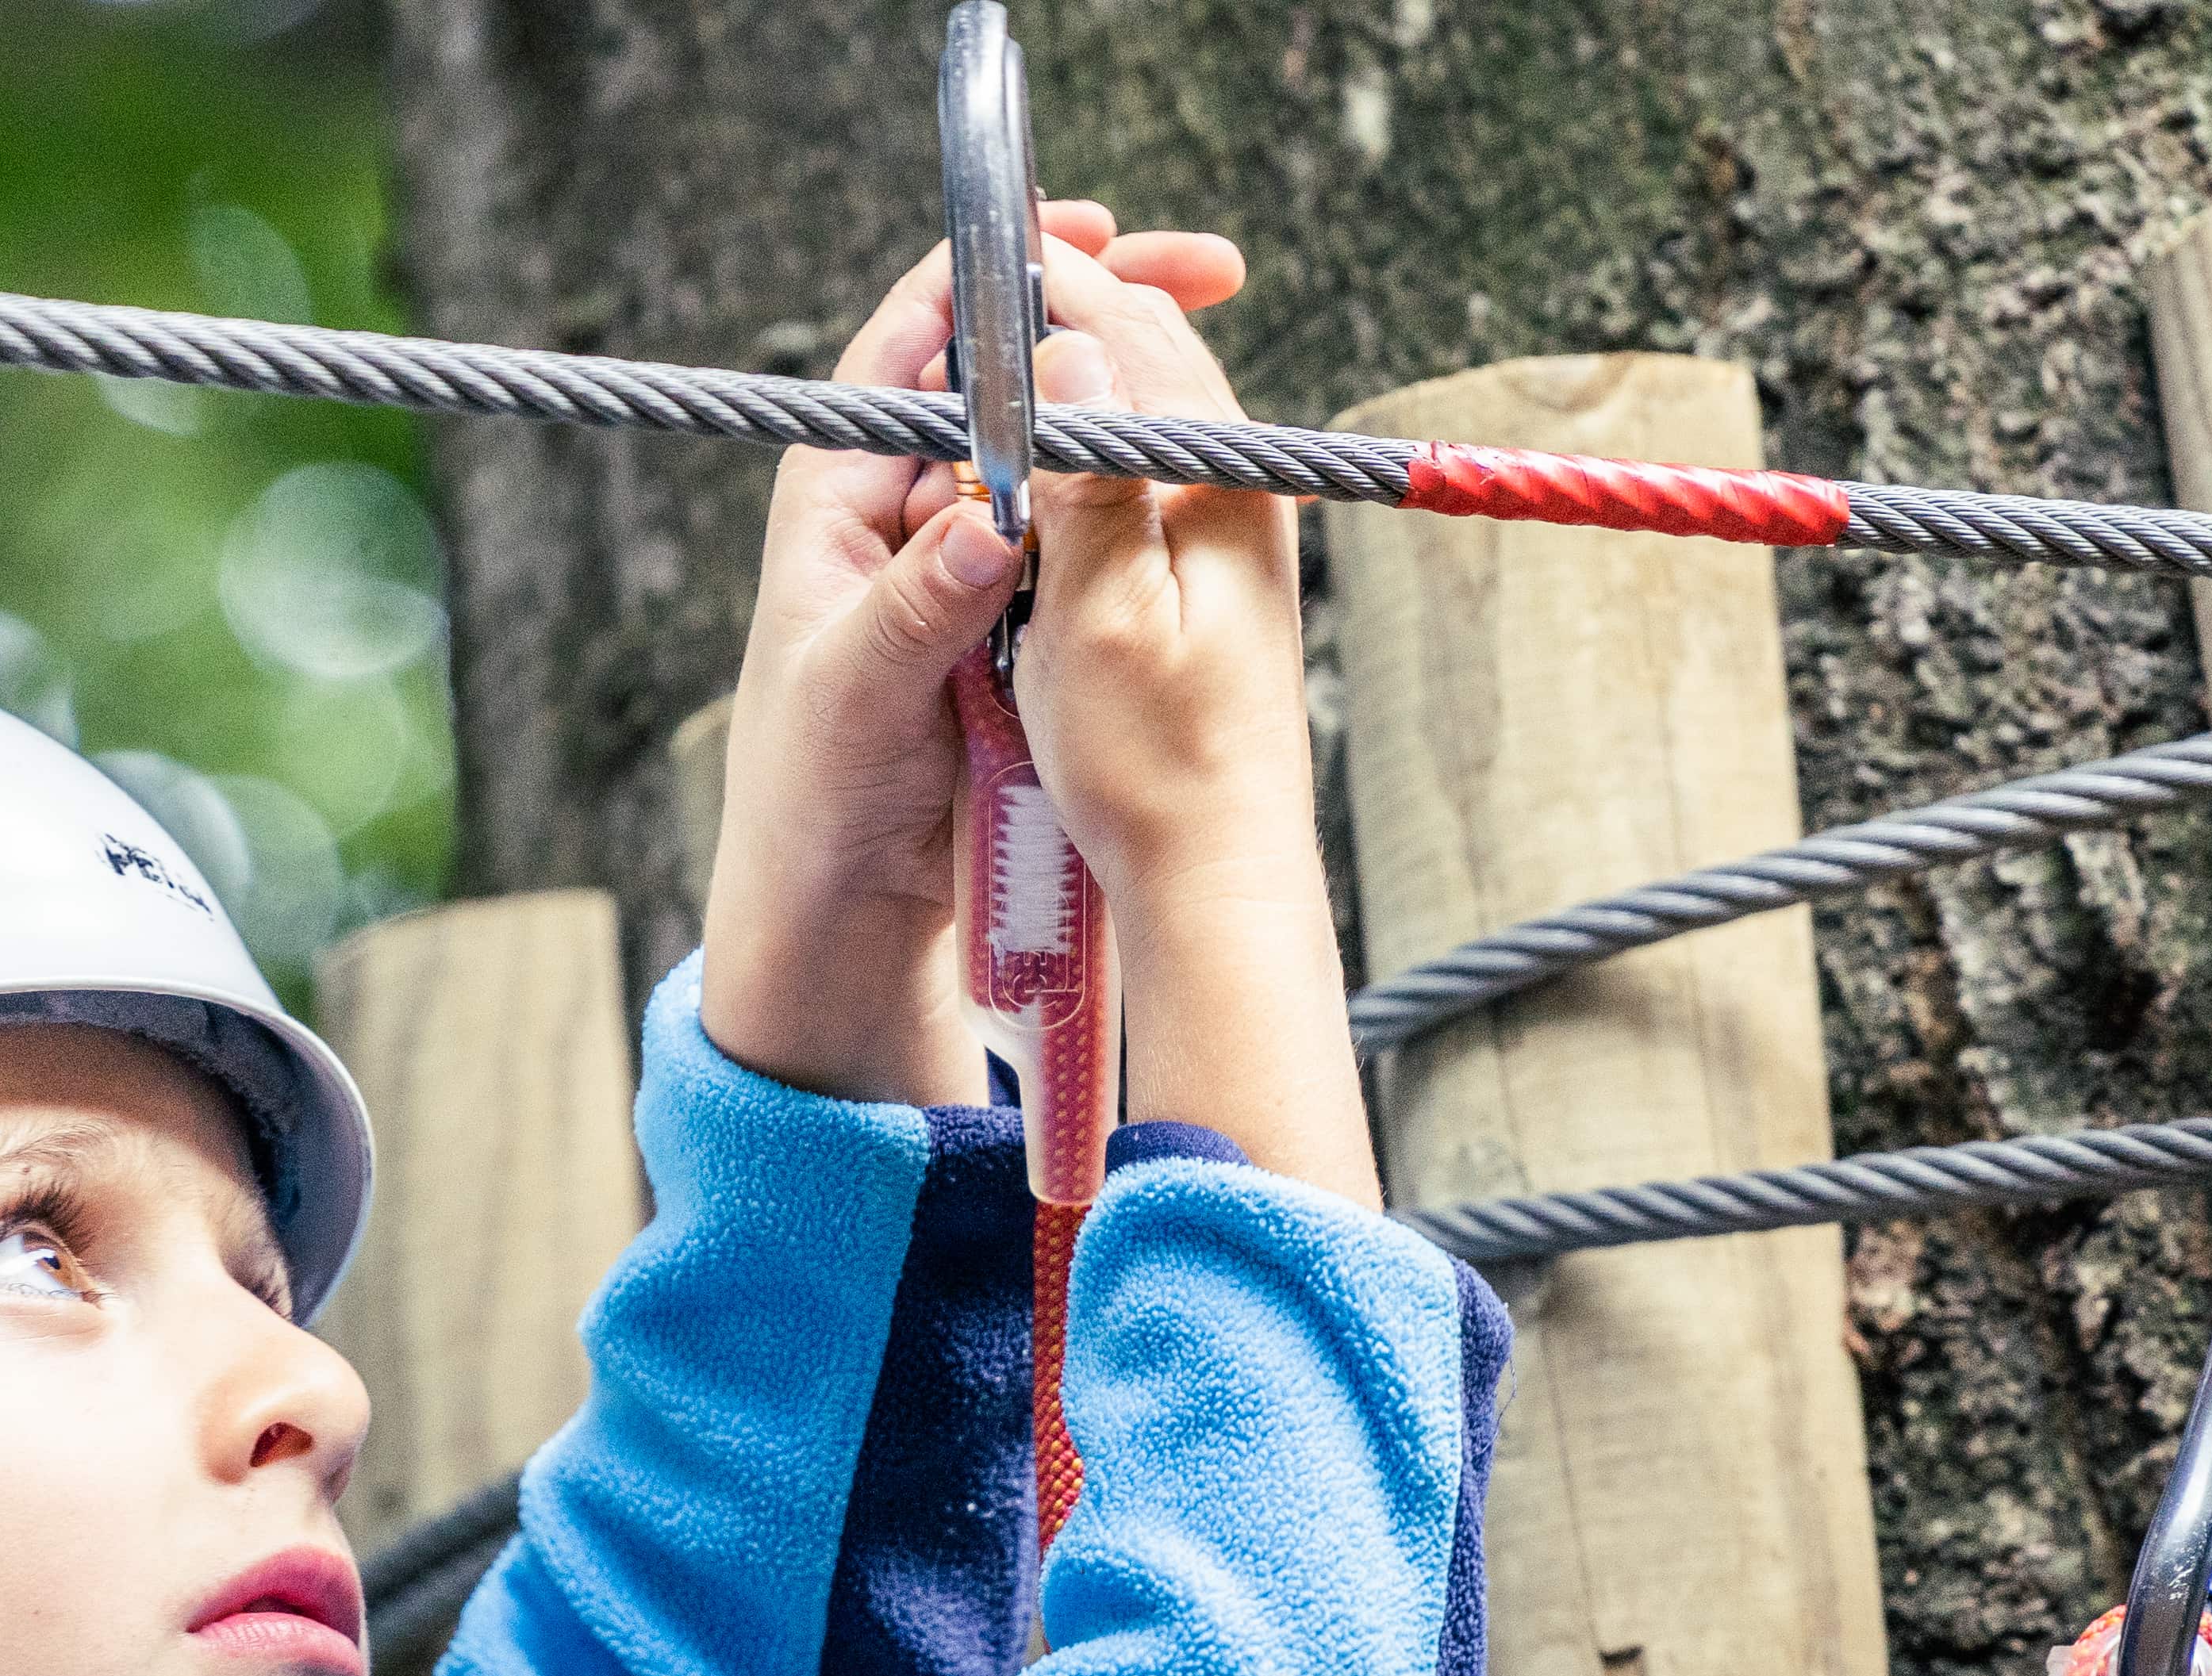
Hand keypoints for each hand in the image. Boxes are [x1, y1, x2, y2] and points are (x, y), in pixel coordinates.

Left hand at [699, 209, 1243, 1105]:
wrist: (838, 913)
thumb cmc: (809, 798)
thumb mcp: (853, 695)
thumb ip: (915, 606)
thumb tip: (983, 516)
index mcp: (839, 492)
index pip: (919, 335)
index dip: (1002, 267)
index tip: (1091, 233)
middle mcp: (899, 506)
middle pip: (1004, 371)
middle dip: (1097, 313)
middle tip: (1208, 275)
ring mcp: (958, 559)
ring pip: (1051, 447)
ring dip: (1123, 402)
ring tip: (1217, 363)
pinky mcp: (1006, 617)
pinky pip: (1075, 528)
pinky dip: (1125, 494)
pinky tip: (1191, 474)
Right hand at [1008, 237, 1378, 1206]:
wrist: (1216, 881)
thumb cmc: (1157, 768)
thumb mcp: (1097, 617)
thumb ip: (1086, 477)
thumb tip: (1075, 349)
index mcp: (1215, 478)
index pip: (1127, 327)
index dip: (1044, 283)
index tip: (975, 260)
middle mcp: (1236, 486)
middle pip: (1145, 349)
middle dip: (1065, 309)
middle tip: (984, 283)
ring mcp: (1228, 530)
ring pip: (1141, 407)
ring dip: (1073, 377)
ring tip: (999, 356)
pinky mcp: (1207, 577)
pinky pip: (1139, 472)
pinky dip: (1086, 448)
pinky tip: (1039, 466)